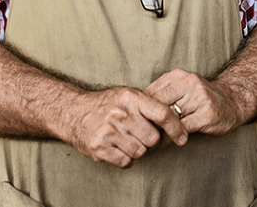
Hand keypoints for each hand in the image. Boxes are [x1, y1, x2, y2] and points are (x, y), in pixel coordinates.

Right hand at [66, 86, 187, 167]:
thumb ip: (150, 104)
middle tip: (141, 135)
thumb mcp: (128, 95)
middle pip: (153, 139)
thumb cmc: (107, 104)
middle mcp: (120, 114)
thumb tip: (177, 118)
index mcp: (131, 98)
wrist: (74, 113)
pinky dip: (125, 158)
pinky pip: (126, 162)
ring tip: (126, 139)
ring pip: (141, 152)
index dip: (176, 128)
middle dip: (151, 141)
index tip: (183, 138)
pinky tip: (118, 147)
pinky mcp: (100, 148)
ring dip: (137, 149)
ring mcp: (109, 132)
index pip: (162, 114)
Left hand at [145, 68, 248, 136]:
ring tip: (152, 140)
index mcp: (179, 75)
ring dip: (160, 130)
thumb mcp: (182, 87)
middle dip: (149, 120)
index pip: (152, 91)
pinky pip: (182, 128)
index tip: (136, 120)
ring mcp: (199, 98)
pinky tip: (170, 140)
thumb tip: (137, 106)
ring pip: (170, 117)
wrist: (234, 100)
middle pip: (159, 104)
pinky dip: (173, 136)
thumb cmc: (202, 96)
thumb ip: (163, 93)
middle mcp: (189, 83)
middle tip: (140, 133)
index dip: (142, 108)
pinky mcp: (206, 114)